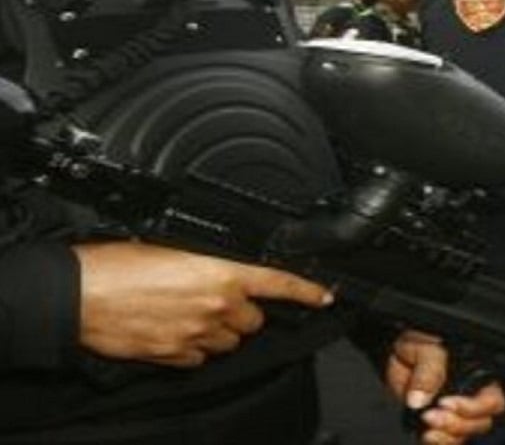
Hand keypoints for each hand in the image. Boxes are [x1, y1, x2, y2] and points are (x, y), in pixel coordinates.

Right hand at [74, 242, 332, 367]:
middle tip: (213, 298)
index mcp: (220, 273)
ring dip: (219, 330)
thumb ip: (207, 264)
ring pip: (230, 341)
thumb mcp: (170, 248)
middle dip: (241, 310)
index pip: (278, 284)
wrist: (75, 295)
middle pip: (253, 318)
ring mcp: (196, 336)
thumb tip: (220, 270)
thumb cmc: (113, 265)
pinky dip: (195, 349)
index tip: (325, 296)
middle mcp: (215, 307)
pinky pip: (201, 358)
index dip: (307, 291)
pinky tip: (175, 332)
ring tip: (189, 313)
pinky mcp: (174, 356)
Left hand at [385, 331, 504, 444]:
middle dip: (457, 424)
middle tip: (431, 415)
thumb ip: (429, 370)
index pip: (491, 399)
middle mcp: (470, 396)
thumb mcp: (427, 348)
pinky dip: (438, 442)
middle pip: (481, 422)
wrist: (397, 349)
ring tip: (426, 426)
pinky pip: (447, 440)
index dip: (473, 407)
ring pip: (464, 434)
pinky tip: (425, 435)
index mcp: (478, 375)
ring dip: (447, 436)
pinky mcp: (438, 422)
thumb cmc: (419, 341)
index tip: (445, 402)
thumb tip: (420, 398)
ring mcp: (455, 412)